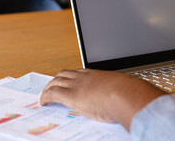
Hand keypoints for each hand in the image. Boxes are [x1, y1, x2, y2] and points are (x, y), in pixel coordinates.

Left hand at [39, 69, 165, 130]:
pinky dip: (45, 96)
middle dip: (57, 79)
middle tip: (53, 86)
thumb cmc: (129, 93)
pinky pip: (52, 93)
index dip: (71, 76)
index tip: (69, 80)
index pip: (79, 72)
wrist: (125, 94)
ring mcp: (77, 84)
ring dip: (49, 87)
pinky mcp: (71, 95)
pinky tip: (42, 102)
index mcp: (97, 74)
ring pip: (56, 80)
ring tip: (46, 94)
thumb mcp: (124, 89)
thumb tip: (132, 95)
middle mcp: (85, 76)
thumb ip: (122, 91)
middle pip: (65, 73)